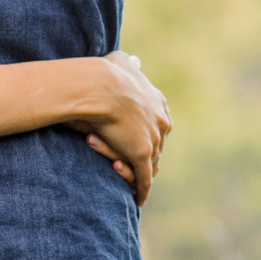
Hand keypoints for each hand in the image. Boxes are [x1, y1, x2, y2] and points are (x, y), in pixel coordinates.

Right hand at [71, 51, 171, 206]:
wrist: (99, 85)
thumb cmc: (103, 73)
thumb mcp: (120, 62)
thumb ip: (127, 63)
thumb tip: (128, 60)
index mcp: (157, 102)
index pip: (158, 124)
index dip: (148, 132)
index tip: (138, 138)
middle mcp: (161, 121)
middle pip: (157, 145)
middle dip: (144, 154)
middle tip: (125, 161)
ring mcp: (153, 139)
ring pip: (149, 164)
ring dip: (136, 171)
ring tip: (122, 175)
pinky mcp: (142, 155)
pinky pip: (144, 179)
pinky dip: (141, 190)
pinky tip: (139, 199)